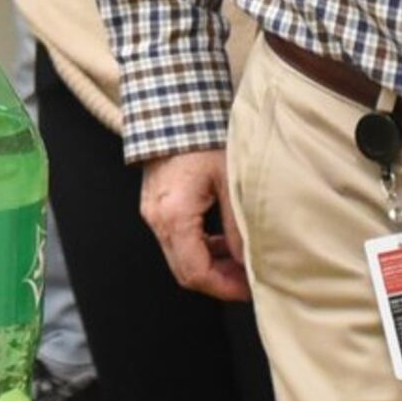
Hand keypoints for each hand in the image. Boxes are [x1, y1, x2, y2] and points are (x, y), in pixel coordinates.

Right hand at [137, 147, 246, 301]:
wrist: (174, 110)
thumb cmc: (202, 138)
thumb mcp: (230, 182)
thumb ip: (237, 226)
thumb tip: (248, 261)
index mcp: (174, 216)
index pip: (196, 272)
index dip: (224, 288)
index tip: (248, 290)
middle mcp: (156, 220)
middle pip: (184, 272)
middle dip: (218, 281)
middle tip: (247, 281)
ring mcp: (152, 215)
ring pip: (180, 258)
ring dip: (210, 266)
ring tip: (240, 263)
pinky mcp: (156, 208)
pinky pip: (176, 241)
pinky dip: (200, 249)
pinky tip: (222, 243)